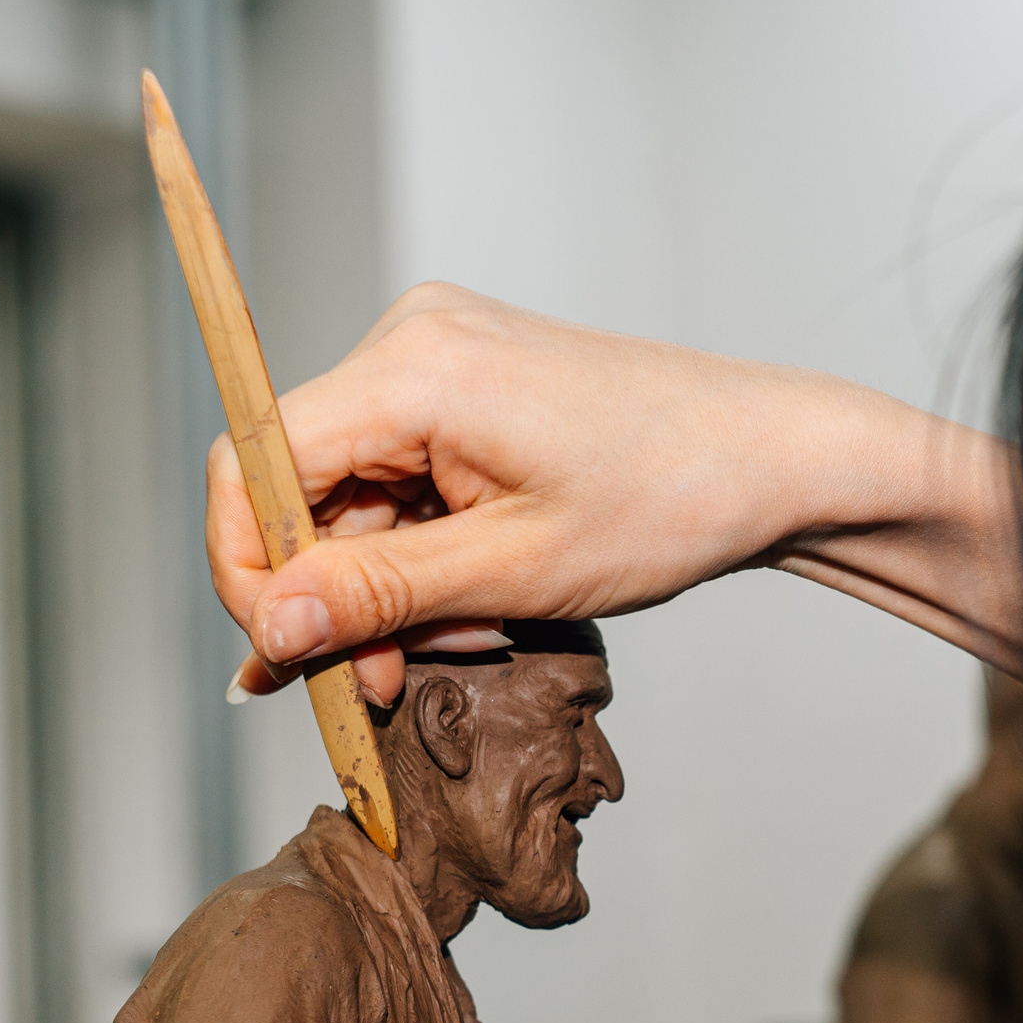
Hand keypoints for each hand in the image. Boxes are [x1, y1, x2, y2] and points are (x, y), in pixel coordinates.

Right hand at [211, 282, 1022, 706]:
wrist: (774, 457)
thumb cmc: (672, 499)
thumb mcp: (514, 573)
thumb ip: (378, 594)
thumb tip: (266, 624)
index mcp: (413, 368)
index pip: (256, 462)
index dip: (248, 570)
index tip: (280, 656)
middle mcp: (411, 341)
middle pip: (299, 484)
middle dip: (333, 594)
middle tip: (383, 682)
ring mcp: (439, 359)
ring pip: (350, 495)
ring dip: (385, 586)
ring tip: (462, 641)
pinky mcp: (466, 387)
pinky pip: (398, 480)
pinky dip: (419, 554)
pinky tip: (474, 603)